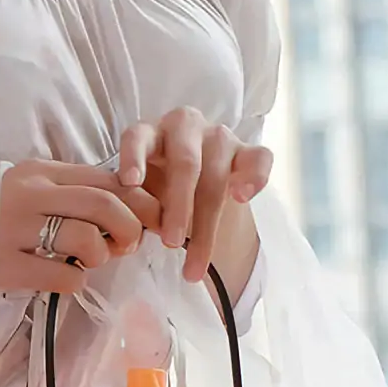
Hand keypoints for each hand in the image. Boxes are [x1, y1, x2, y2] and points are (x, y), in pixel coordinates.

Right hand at [0, 158, 162, 296]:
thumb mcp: (18, 190)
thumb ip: (62, 193)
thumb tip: (119, 209)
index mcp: (38, 172)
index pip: (106, 177)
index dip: (141, 199)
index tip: (151, 219)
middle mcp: (30, 195)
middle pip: (105, 203)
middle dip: (131, 227)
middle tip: (128, 245)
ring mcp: (15, 231)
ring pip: (88, 239)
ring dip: (103, 256)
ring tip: (91, 261)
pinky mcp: (3, 266)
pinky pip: (63, 276)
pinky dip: (76, 281)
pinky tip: (63, 279)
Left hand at [115, 109, 272, 284]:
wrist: (192, 186)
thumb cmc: (156, 188)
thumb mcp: (139, 192)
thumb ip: (134, 201)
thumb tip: (128, 226)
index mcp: (151, 132)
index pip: (138, 138)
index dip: (133, 158)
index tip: (129, 182)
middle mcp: (184, 127)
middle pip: (185, 164)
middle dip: (178, 207)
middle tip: (170, 243)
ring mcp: (219, 136)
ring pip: (217, 176)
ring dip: (206, 221)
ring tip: (194, 259)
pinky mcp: (247, 149)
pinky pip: (259, 159)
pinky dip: (254, 177)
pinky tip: (242, 198)